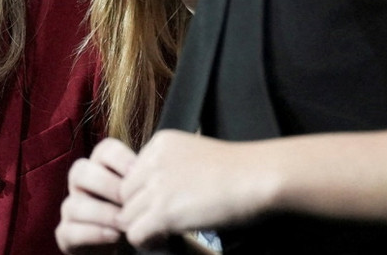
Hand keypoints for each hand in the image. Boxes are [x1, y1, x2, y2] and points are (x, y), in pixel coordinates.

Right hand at [56, 137, 135, 252]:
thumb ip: (146, 181)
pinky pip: (69, 231)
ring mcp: (71, 209)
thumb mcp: (145, 195)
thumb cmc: (139, 214)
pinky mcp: (67, 234)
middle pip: (80, 171)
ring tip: (124, 224)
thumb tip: (160, 172)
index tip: (138, 173)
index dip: (119, 158)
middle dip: (105, 184)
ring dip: (101, 213)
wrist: (128, 244)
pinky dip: (92, 234)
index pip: (104, 150)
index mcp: (100, 167)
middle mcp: (81, 185)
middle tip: (128, 200)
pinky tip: (114, 236)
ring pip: (74, 204)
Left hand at [119, 130, 272, 247]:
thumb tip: (164, 194)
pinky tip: (165, 240)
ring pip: (126, 215)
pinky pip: (136, 233)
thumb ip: (175, 168)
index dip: (144, 194)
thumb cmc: (243, 171)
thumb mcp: (198, 156)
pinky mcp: (163, 210)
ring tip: (164, 234)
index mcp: (161, 144)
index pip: (132, 174)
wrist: (261, 176)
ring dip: (143, 228)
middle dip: (139, 212)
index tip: (162, 206)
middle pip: (125, 194)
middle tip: (160, 224)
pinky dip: (147, 241)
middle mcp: (153, 161)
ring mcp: (156, 185)